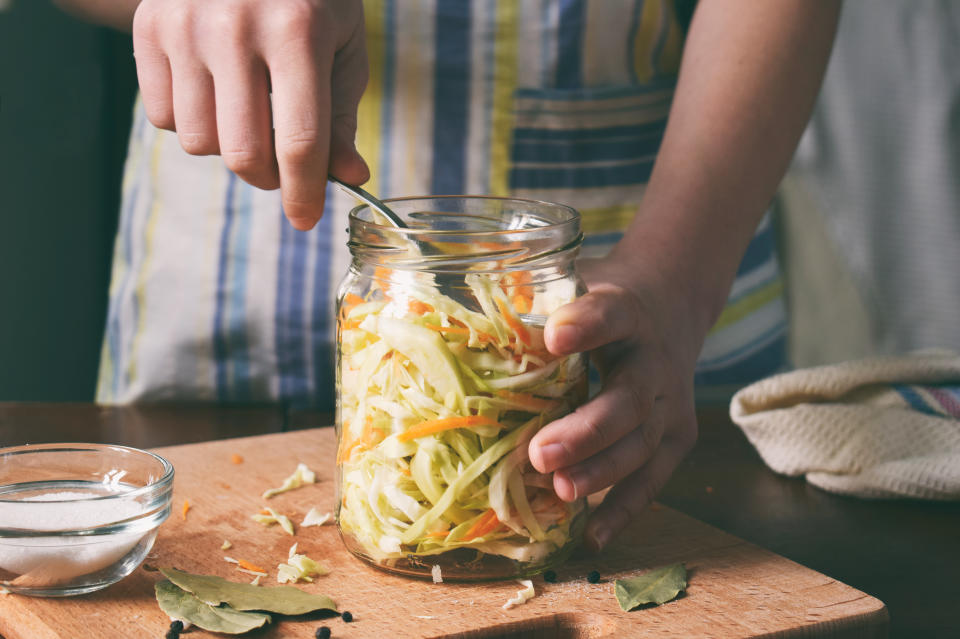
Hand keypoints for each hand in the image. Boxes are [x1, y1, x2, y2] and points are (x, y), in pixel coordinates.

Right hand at [132, 0, 369, 229]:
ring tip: (248, 115)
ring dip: (228, 147)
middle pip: (243, 152)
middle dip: (269, 178)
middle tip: (282, 167)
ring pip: (197, 142)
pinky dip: (190, 121)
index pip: (299, 140)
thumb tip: (347, 178)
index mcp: (297, 32)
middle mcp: (234, 27)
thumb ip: (341, 117)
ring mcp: (183, 25)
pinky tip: (213, 91)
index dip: (303, 192)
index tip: (304, 220)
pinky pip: (161, 117)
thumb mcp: (341, 49)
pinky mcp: (148, 27)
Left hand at [528, 256, 702, 550]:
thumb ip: (528, 302)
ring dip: (600, 472)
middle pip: (628, 400)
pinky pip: (652, 478)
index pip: (611, 316)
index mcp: (626, 312)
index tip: (554, 336)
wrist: (671, 306)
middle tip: (540, 453)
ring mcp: (671, 402)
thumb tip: (447, 325)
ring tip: (559, 491)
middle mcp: (654, 359)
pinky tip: (592, 535)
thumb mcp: (572, 284)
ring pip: (642, 443)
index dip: (586, 326)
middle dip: (586, 431)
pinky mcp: (678, 436)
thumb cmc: (600, 303)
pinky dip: (622, 509)